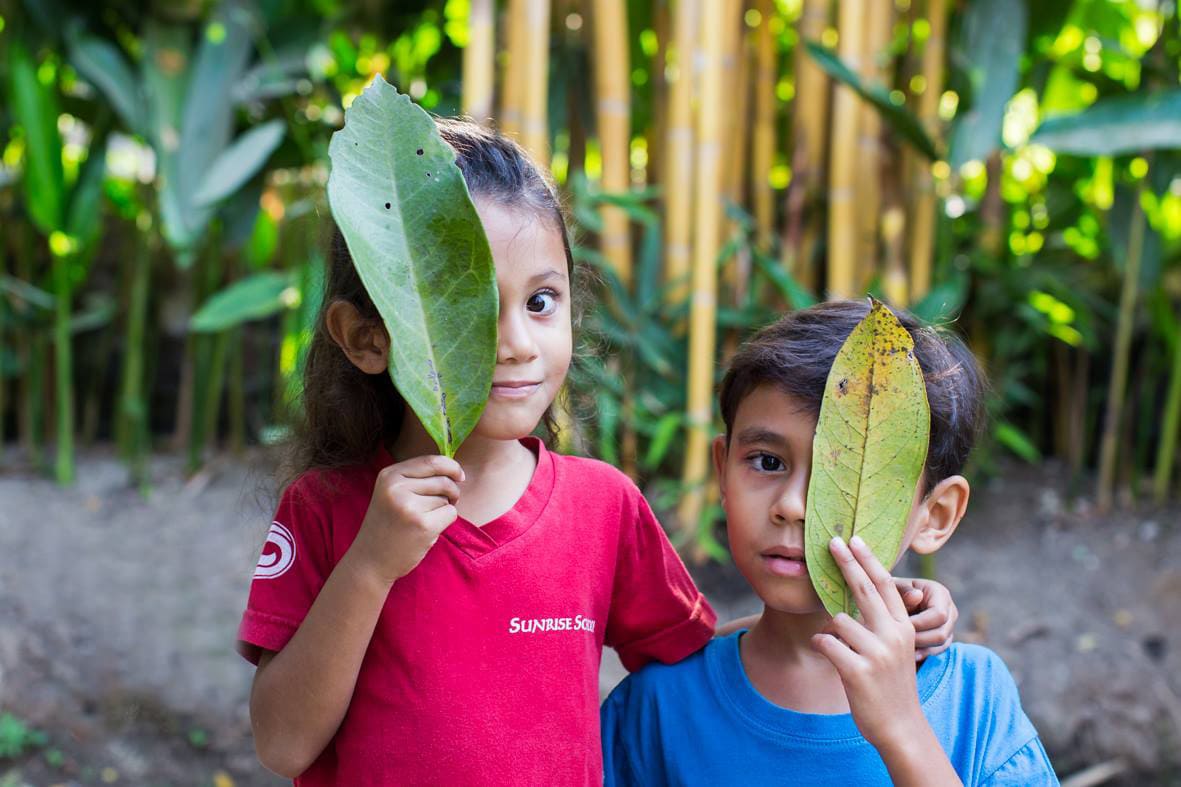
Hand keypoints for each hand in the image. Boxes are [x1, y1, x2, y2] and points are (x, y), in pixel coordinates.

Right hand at [347, 455, 462, 585]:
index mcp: (388, 476)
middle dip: (451, 491)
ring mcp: (409, 506)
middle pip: (443, 480)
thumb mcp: (392, 494)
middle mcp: (397, 488)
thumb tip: (455, 470)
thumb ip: (417, 479)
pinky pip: (450, 513)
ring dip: (443, 509)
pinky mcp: (422, 525)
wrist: (370, 561)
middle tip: (443, 504)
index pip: (431, 461)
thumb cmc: (387, 526)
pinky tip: (427, 530)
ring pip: (446, 498)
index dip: (451, 466)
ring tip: (422, 521)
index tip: (459, 475)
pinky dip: (445, 521)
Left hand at [811, 536, 929, 751]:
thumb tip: (861, 591)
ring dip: (832, 632)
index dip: (869, 560)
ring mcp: (876, 654)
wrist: (901, 727)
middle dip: (847, 562)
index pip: (886, 585)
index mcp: (903, 628)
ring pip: (838, 621)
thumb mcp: (897, 649)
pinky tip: (830, 656)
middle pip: (864, 589)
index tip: (856, 539)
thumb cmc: (892, 685)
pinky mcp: (857, 671)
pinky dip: (823, 646)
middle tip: (832, 542)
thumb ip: (884, 623)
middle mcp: (893, 636)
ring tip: (843, 652)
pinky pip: (826, 643)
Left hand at [894, 576, 957, 659]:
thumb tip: (916, 595)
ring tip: (901, 649)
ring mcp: (949, 625)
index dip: (919, 624)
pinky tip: (909, 655)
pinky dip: (923, 653)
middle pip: (942, 633)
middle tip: (898, 642)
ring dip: (920, 648)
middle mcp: (949, 609)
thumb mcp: (894, 588)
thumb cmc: (890, 592)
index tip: (898, 627)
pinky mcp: (944, 638)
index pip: (939, 614)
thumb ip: (903, 590)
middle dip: (919, 639)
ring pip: (941, 645)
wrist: (889, 601)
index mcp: (939, 593)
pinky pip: (938, 651)